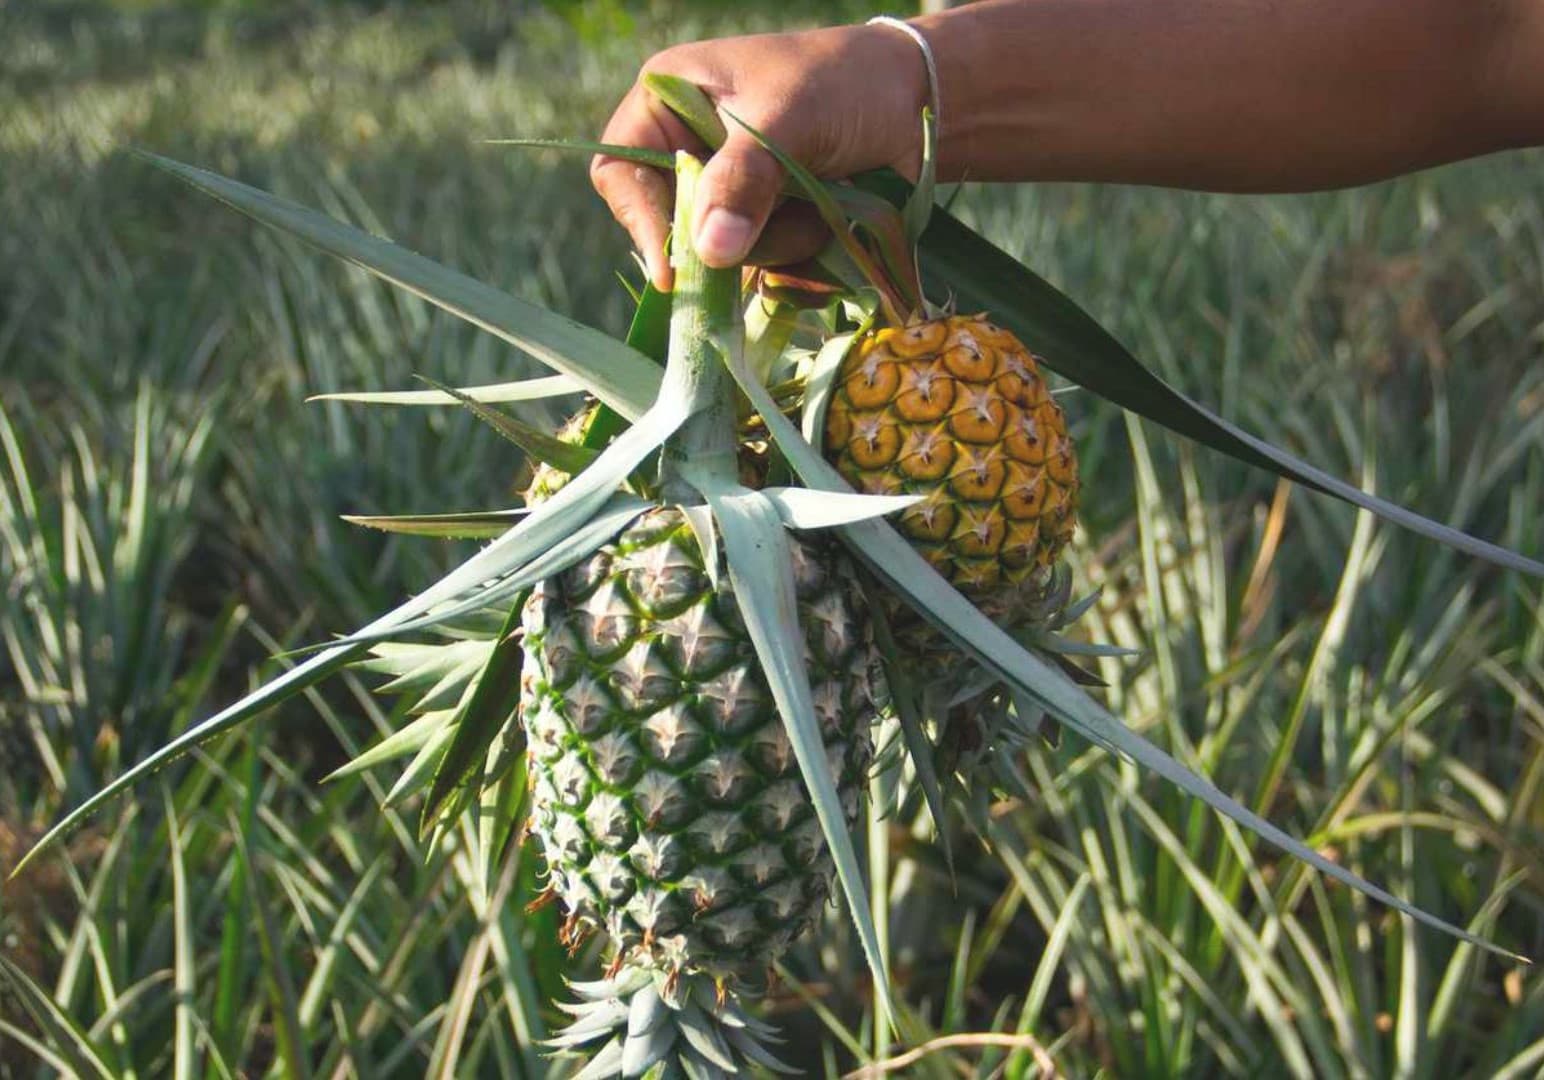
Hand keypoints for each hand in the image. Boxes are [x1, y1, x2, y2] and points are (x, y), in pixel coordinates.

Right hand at [591, 23, 928, 290]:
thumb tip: (710, 251)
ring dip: (781, 241)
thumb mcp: (788, 118)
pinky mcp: (769, 228)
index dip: (640, 220)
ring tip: (823, 195)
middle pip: (674, 228)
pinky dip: (805, 257)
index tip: (674, 268)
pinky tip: (835, 219)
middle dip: (732, 235)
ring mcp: (732, 196)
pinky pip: (768, 271)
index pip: (620, 170)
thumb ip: (745, 179)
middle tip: (778, 218)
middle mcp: (692, 152)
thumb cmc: (844, 83)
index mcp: (671, 100)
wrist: (920, 102)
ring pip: (727, 258)